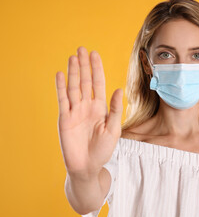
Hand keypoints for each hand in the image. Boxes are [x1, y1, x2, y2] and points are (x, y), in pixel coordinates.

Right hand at [55, 46, 122, 177]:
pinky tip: (61, 74)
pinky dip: (61, 87)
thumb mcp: (113, 129)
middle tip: (81, 49)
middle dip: (84, 65)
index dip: (96, 69)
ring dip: (73, 72)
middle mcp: (87, 106)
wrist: (87, 166)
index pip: (98, 84)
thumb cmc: (103, 150)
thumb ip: (115, 110)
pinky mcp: (65, 119)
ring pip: (73, 87)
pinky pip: (63, 100)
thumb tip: (119, 89)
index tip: (94, 54)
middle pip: (85, 81)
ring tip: (73, 57)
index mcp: (100, 108)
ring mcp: (75, 111)